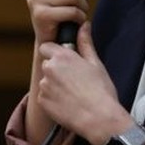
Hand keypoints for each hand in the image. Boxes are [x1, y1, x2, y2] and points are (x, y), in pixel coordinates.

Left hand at [38, 22, 133, 144]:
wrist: (99, 119)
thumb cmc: (101, 91)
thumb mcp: (95, 63)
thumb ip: (85, 42)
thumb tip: (84, 25)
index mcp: (62, 57)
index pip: (46, 46)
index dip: (55, 52)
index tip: (65, 59)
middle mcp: (50, 69)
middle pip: (47, 64)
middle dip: (56, 69)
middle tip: (73, 78)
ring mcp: (44, 87)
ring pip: (46, 81)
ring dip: (54, 84)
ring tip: (73, 93)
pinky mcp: (42, 102)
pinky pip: (45, 96)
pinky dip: (53, 99)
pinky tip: (68, 103)